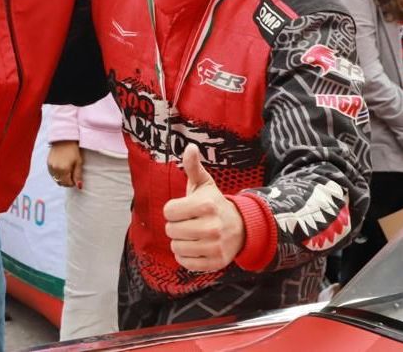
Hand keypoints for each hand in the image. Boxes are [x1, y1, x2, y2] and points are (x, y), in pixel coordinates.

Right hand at [47, 141, 82, 187]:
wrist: (64, 139)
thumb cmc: (73, 150)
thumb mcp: (78, 162)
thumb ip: (78, 175)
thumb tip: (79, 186)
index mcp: (63, 169)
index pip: (67, 183)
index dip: (73, 183)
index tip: (75, 178)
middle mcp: (55, 169)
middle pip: (61, 183)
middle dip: (67, 182)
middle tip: (72, 175)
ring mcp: (50, 166)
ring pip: (56, 179)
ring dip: (61, 178)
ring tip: (67, 171)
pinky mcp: (48, 163)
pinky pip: (52, 174)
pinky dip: (56, 174)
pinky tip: (61, 168)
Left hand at [163, 144, 244, 271]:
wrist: (241, 227)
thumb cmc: (214, 204)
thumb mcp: (204, 184)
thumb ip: (193, 166)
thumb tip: (190, 146)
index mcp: (205, 205)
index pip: (168, 211)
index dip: (172, 210)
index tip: (183, 209)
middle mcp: (211, 227)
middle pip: (170, 230)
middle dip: (175, 226)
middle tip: (188, 222)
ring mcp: (215, 246)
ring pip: (176, 248)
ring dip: (179, 242)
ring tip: (191, 235)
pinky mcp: (216, 263)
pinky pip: (185, 263)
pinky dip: (185, 257)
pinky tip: (195, 248)